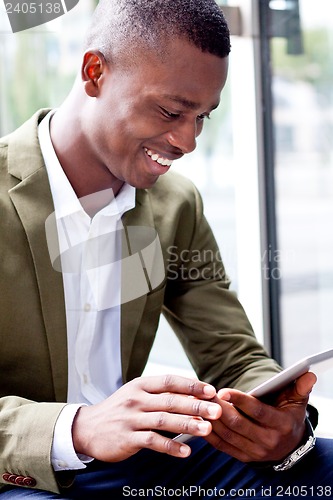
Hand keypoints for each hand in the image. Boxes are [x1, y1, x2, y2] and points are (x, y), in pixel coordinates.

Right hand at [72, 375, 221, 461]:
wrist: (87, 428)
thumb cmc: (119, 410)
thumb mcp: (136, 395)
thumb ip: (160, 394)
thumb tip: (193, 394)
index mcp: (141, 385)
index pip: (170, 381)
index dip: (191, 385)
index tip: (211, 391)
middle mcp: (136, 399)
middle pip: (171, 400)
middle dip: (196, 405)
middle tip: (217, 410)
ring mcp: (131, 418)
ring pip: (164, 420)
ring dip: (187, 425)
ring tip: (207, 430)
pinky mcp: (127, 438)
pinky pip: (152, 441)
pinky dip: (170, 446)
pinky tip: (186, 451)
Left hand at [205, 372, 315, 462]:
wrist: (290, 445)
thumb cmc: (289, 416)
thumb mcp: (297, 401)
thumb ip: (300, 386)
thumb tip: (308, 373)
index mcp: (281, 425)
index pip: (257, 412)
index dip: (239, 401)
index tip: (222, 391)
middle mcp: (268, 441)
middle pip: (238, 423)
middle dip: (220, 408)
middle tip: (206, 395)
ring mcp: (255, 452)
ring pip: (228, 435)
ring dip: (212, 420)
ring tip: (200, 404)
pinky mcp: (244, 458)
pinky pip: (223, 446)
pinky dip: (210, 434)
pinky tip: (200, 421)